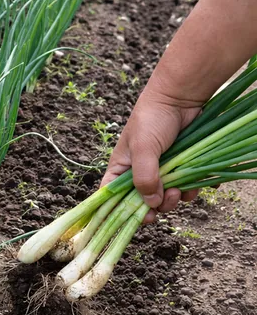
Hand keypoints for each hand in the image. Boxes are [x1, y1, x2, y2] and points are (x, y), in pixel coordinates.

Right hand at [100, 89, 201, 223]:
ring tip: (182, 188)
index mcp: (121, 168)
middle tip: (169, 196)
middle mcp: (139, 172)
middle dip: (158, 204)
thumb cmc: (153, 119)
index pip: (114, 197)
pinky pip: (186, 186)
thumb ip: (144, 177)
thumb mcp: (144, 148)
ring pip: (167, 196)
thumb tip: (151, 204)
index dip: (123, 211)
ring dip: (177, 197)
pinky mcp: (180, 166)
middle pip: (144, 201)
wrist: (181, 97)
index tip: (143, 217)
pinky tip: (199, 182)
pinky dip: (193, 188)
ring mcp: (161, 169)